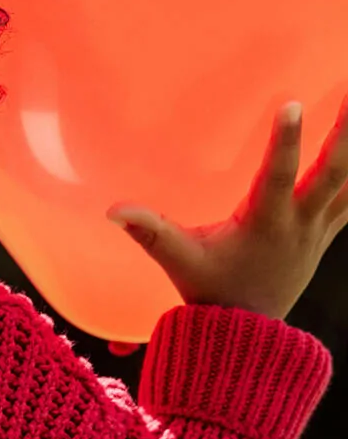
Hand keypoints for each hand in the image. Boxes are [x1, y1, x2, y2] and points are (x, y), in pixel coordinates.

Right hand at [106, 97, 347, 321]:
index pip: (279, 176)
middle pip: (334, 172)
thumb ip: (149, 231)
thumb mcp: (179, 261)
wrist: (247, 334)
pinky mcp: (326, 235)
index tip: (293, 104)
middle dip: (346, 132)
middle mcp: (300, 224)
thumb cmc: (212, 292)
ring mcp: (319, 230)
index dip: (286, 141)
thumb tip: (114, 210)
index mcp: (266, 223)